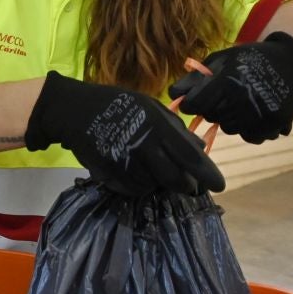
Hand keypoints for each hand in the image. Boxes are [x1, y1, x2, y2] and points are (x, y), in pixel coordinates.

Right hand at [25, 72, 224, 195]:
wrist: (73, 110)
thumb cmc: (117, 105)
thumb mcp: (150, 107)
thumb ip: (175, 127)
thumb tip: (200, 147)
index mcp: (159, 126)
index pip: (192, 157)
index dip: (208, 175)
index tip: (219, 186)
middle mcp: (145, 145)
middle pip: (176, 179)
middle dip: (186, 185)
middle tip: (188, 186)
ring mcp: (126, 160)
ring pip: (154, 186)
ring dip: (159, 184)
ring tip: (155, 172)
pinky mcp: (109, 172)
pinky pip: (132, 189)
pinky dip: (139, 186)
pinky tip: (135, 173)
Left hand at [168, 32, 292, 144]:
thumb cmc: (250, 59)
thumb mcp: (222, 59)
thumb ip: (196, 77)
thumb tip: (174, 95)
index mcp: (226, 81)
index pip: (194, 105)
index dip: (193, 103)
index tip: (198, 99)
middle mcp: (241, 99)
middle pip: (212, 117)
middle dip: (214, 108)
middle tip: (227, 95)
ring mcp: (259, 113)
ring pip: (230, 129)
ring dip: (232, 119)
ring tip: (244, 101)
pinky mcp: (273, 124)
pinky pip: (251, 137)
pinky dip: (250, 129)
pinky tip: (256, 112)